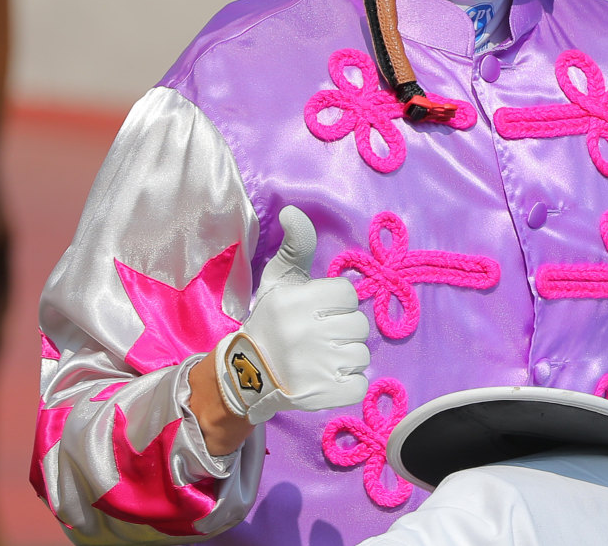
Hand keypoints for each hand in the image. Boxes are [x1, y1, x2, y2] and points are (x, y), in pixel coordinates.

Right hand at [190, 208, 370, 454]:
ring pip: (361, 356)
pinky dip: (349, 384)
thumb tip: (292, 210)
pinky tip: (327, 378)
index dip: (336, 303)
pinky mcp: (322, 396)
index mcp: (299, 301)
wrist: (246, 375)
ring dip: (346, 359)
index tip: (317, 312)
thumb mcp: (279, 279)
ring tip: (321, 359)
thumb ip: (297, 245)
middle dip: (343, 331)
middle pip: (359, 326)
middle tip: (318, 338)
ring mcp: (316, 367)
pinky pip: (359, 386)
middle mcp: (308, 333)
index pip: (348, 294)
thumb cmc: (270, 321)